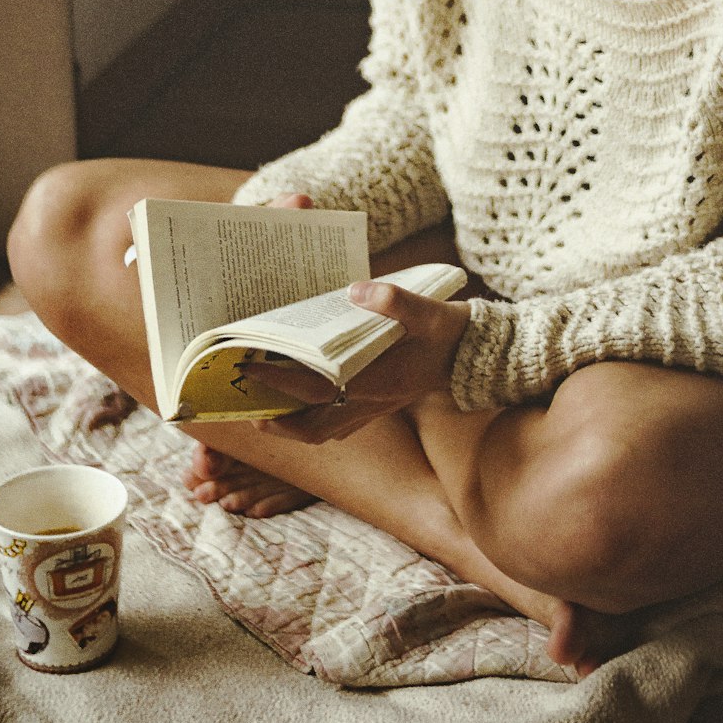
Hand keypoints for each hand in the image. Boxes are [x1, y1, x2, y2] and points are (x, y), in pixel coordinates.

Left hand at [241, 280, 471, 443]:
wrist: (476, 356)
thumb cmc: (449, 332)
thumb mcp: (428, 311)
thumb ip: (395, 301)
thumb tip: (357, 290)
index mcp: (377, 380)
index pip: (317, 389)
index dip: (280, 382)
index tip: (250, 367)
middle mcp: (372, 403)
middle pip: (312, 428)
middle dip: (276, 421)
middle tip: (246, 404)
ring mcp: (375, 410)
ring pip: (323, 433)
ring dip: (291, 427)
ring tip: (264, 411)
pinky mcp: (379, 409)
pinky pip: (337, 427)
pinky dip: (313, 424)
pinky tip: (301, 409)